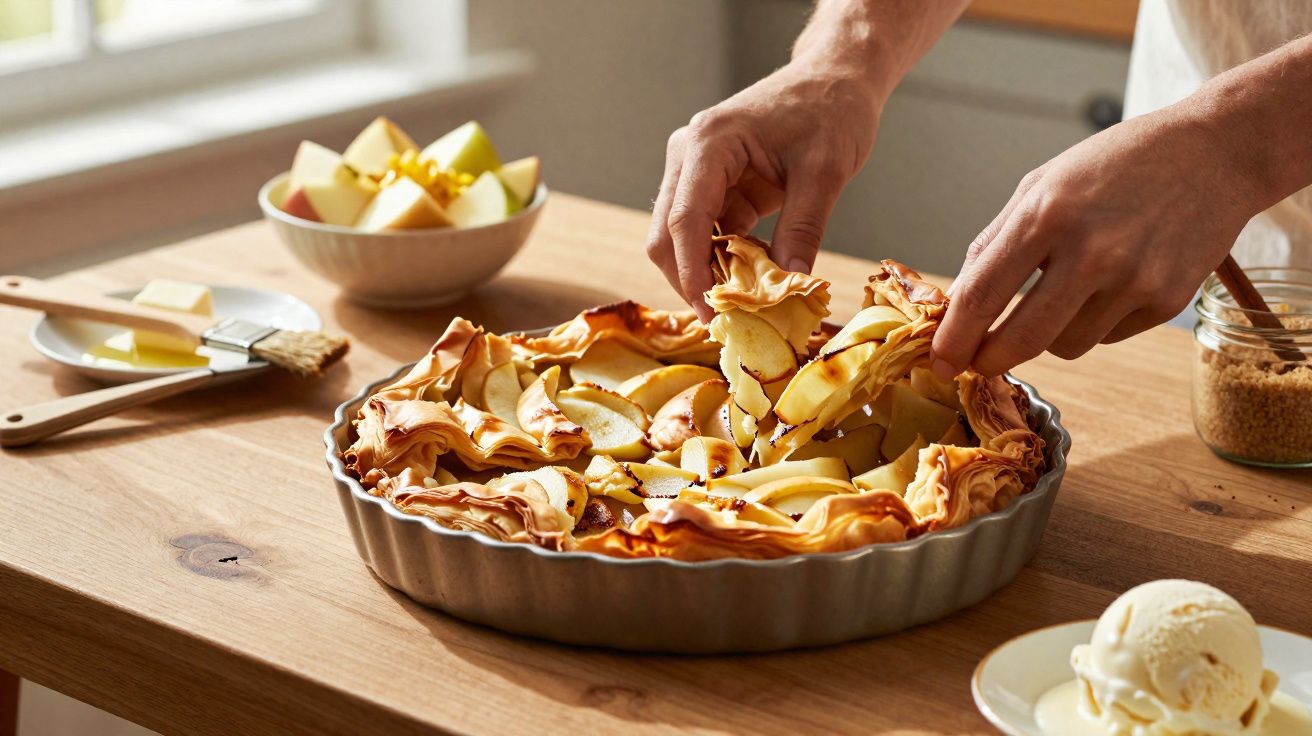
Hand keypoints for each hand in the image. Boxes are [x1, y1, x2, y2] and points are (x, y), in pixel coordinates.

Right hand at [646, 61, 882, 320]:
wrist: (835, 78)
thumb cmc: (831, 110)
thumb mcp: (825, 171)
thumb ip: (803, 228)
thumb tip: (790, 285)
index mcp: (709, 143)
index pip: (683, 220)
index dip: (692, 273)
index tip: (713, 314)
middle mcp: (689, 155)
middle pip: (667, 234)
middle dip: (691, 280)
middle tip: (725, 321)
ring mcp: (697, 172)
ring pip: (681, 239)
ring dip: (706, 274)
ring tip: (741, 307)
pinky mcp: (714, 186)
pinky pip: (706, 234)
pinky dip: (723, 261)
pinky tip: (751, 282)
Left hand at [930, 105, 1262, 378]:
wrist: (1214, 153)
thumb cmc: (1116, 164)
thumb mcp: (1042, 184)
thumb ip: (994, 244)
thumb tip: (956, 303)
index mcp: (1047, 214)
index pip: (981, 296)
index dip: (953, 339)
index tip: (938, 360)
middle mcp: (1091, 252)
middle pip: (1020, 341)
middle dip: (987, 361)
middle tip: (976, 362)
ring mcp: (1134, 280)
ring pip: (1064, 347)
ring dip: (1046, 336)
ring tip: (1060, 295)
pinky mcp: (1166, 300)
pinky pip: (1106, 337)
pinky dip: (1093, 323)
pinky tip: (1109, 284)